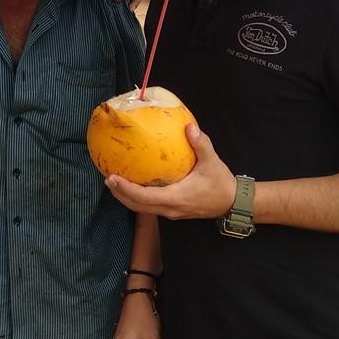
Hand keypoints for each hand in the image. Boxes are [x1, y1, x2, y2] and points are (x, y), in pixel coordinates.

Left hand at [105, 123, 235, 219]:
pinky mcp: (172, 210)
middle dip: (120, 194)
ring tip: (115, 182)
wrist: (231, 203)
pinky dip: (137, 197)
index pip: (144, 197)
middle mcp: (170, 208)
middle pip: (137, 206)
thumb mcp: (212, 161)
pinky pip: (149, 206)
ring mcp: (170, 212)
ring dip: (126, 197)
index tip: (112, 178)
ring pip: (142, 208)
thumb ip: (200, 144)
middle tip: (107, 178)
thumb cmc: (221, 183)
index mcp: (176, 198)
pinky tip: (134, 184)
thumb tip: (188, 126)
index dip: (126, 189)